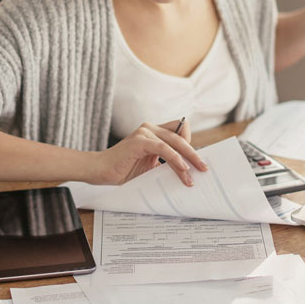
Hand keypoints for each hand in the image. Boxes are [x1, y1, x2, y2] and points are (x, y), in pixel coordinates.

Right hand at [92, 120, 208, 185]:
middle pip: (180, 137)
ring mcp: (144, 133)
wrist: (101, 172)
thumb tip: (187, 172)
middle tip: (204, 168)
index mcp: (153, 133)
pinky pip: (163, 148)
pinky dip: (175, 158)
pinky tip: (182, 169)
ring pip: (174, 143)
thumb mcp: (149, 166)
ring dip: (187, 159)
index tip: (198, 162)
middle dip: (194, 154)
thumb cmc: (123, 170)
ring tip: (194, 175)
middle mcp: (150, 128)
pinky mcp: (140, 141)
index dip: (190, 145)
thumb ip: (165, 164)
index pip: (179, 132)